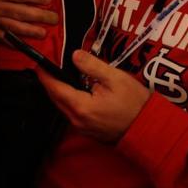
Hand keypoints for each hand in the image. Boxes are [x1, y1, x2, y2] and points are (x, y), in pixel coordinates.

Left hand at [32, 50, 150, 142]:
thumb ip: (92, 66)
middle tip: (45, 68)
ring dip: (58, 93)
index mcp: (81, 106)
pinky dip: (68, 102)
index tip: (38, 64)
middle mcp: (77, 120)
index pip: (55, 88)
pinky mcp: (88, 131)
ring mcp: (82, 128)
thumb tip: (74, 55)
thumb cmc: (135, 103)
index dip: (45, 76)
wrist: (149, 128)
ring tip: (58, 77)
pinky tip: (73, 92)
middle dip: (49, 83)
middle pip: (55, 99)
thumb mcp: (115, 78)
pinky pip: (71, 115)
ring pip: (62, 108)